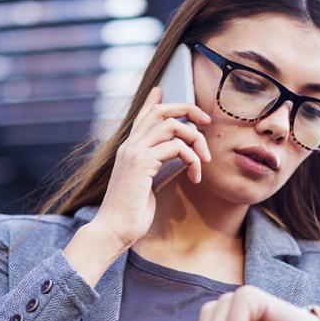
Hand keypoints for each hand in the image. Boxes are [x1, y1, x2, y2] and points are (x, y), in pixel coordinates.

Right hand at [92, 85, 212, 248]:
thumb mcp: (148, 185)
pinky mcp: (142, 163)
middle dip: (187, 109)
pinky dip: (193, 159)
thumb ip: (159, 167)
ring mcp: (134, 152)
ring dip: (196, 139)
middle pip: (160, 111)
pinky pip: (177, 147)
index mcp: (129, 150)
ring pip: (173, 126)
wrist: (113, 230)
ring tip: (204, 160)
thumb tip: (180, 157)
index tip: (161, 90)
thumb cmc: (131, 214)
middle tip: (206, 121)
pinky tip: (195, 177)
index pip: (142, 116)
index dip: (153, 101)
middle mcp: (129, 146)